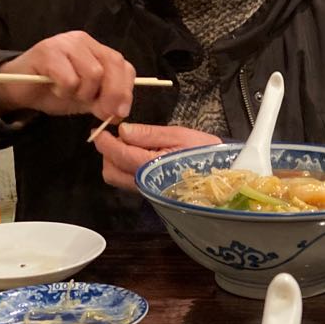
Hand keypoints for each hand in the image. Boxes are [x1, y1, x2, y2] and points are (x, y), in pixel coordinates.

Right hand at [0, 31, 134, 121]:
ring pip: (93, 73)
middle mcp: (83, 41)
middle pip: (113, 66)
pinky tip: (55, 89)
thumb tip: (120, 112)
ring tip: (68, 93)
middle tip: (98, 111)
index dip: (126, 91)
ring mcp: (65, 43)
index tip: (119, 112)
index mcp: (97, 50)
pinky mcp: (47, 52)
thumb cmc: (54, 91)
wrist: (20, 90)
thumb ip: (105, 102)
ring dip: (83, 93)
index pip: (124, 66)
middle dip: (111, 95)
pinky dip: (65, 91)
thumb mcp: (87, 99)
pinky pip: (70, 79)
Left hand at [93, 123, 222, 191]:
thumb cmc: (206, 153)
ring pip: (117, 179)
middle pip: (111, 171)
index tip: (99, 130)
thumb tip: (124, 130)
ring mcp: (148, 190)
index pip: (119, 154)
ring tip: (129, 146)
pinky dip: (124, 168)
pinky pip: (128, 182)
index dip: (105, 141)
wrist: (225, 177)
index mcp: (154, 166)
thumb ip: (150, 134)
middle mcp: (147, 182)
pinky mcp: (151, 193)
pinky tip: (137, 156)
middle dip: (107, 153)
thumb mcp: (181, 135)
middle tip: (116, 137)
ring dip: (114, 161)